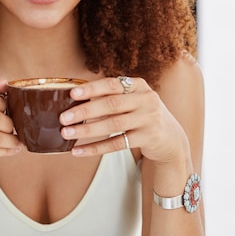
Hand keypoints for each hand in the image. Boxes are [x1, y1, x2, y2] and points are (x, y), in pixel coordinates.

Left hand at [59, 76, 189, 164]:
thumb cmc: (141, 114)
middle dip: (84, 111)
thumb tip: (74, 100)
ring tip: (67, 133)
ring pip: (113, 125)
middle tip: (63, 117)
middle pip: (111, 105)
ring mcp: (149, 120)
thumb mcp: (132, 100)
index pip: (112, 84)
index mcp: (138, 85)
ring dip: (86, 130)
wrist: (170, 138)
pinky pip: (117, 144)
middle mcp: (146, 100)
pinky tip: (78, 151)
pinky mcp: (148, 138)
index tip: (72, 93)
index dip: (91, 88)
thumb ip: (110, 97)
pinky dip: (95, 148)